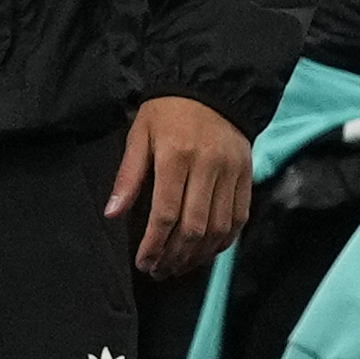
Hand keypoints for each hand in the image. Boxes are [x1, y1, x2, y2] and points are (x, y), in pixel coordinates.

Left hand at [107, 95, 249, 282]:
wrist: (210, 87)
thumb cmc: (167, 112)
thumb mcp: (139, 135)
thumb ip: (128, 176)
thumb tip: (112, 214)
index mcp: (176, 156)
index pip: (165, 213)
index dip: (153, 245)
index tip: (143, 262)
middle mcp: (207, 166)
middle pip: (194, 227)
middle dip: (174, 257)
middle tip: (159, 271)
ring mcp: (231, 172)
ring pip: (218, 228)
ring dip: (198, 256)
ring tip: (179, 267)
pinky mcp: (246, 175)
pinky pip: (238, 218)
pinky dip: (223, 241)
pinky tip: (206, 252)